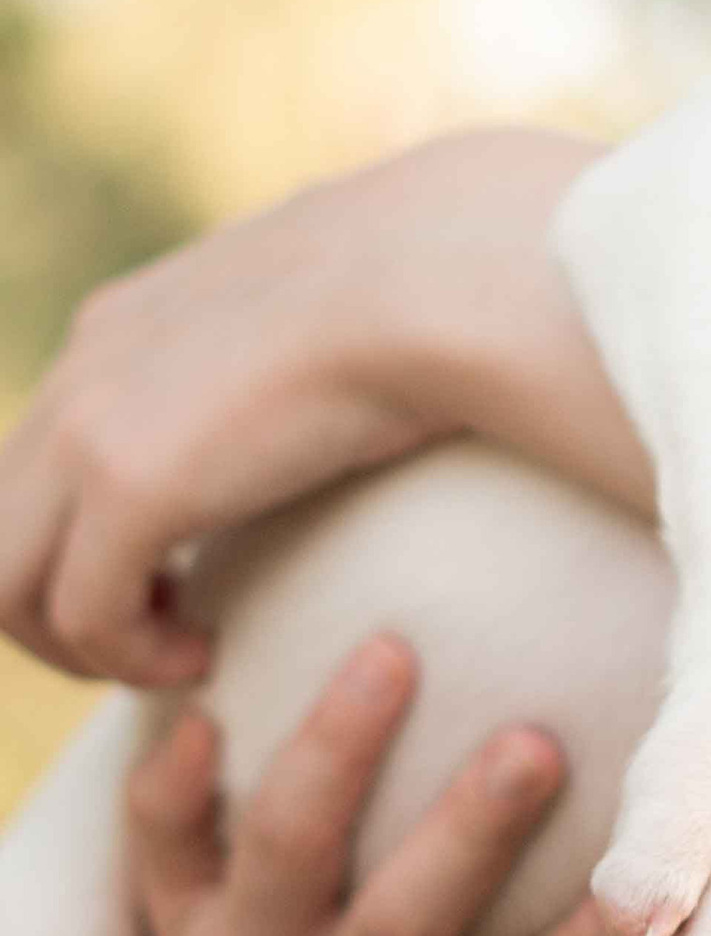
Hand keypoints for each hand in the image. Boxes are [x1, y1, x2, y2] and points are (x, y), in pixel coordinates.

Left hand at [0, 128, 620, 688]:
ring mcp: (93, 424)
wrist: (443, 274)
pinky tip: (210, 655)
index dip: (86, 536)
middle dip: (59, 600)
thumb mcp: (322, 308)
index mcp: (122, 322)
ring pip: (4, 583)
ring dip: (81, 643)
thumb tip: (343, 367)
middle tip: (161, 633)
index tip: (177, 578)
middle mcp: (83, 366)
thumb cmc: (428, 287)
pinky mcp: (132, 487)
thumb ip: (286, 343)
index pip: (40, 455)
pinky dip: (133, 660)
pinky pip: (83, 616)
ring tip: (177, 655)